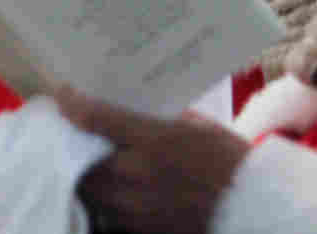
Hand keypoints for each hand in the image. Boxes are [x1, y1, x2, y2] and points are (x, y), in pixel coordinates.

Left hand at [57, 86, 249, 233]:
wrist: (255, 211)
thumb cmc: (231, 161)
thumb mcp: (199, 126)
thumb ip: (165, 119)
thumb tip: (140, 110)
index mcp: (153, 140)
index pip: (99, 119)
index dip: (73, 105)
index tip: (61, 95)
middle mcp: (137, 175)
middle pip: (82, 159)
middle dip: (71, 144)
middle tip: (66, 130)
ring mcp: (136, 208)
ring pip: (91, 190)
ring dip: (84, 174)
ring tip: (80, 160)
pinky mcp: (142, 230)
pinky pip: (109, 213)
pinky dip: (103, 199)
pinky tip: (107, 189)